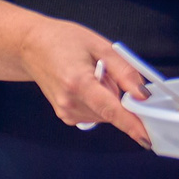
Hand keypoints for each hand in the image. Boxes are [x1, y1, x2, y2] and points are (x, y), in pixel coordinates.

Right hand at [17, 20, 147, 141]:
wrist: (31, 46)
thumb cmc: (63, 40)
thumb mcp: (100, 45)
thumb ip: (125, 71)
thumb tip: (143, 95)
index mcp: (78, 82)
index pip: (111, 110)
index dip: (132, 125)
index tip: (147, 138)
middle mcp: (70, 102)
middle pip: (112, 111)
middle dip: (119, 95)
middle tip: (103, 70)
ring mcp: (65, 112)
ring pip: (105, 114)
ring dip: (107, 97)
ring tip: (89, 75)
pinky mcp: (65, 116)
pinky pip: (96, 114)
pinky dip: (97, 102)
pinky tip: (84, 84)